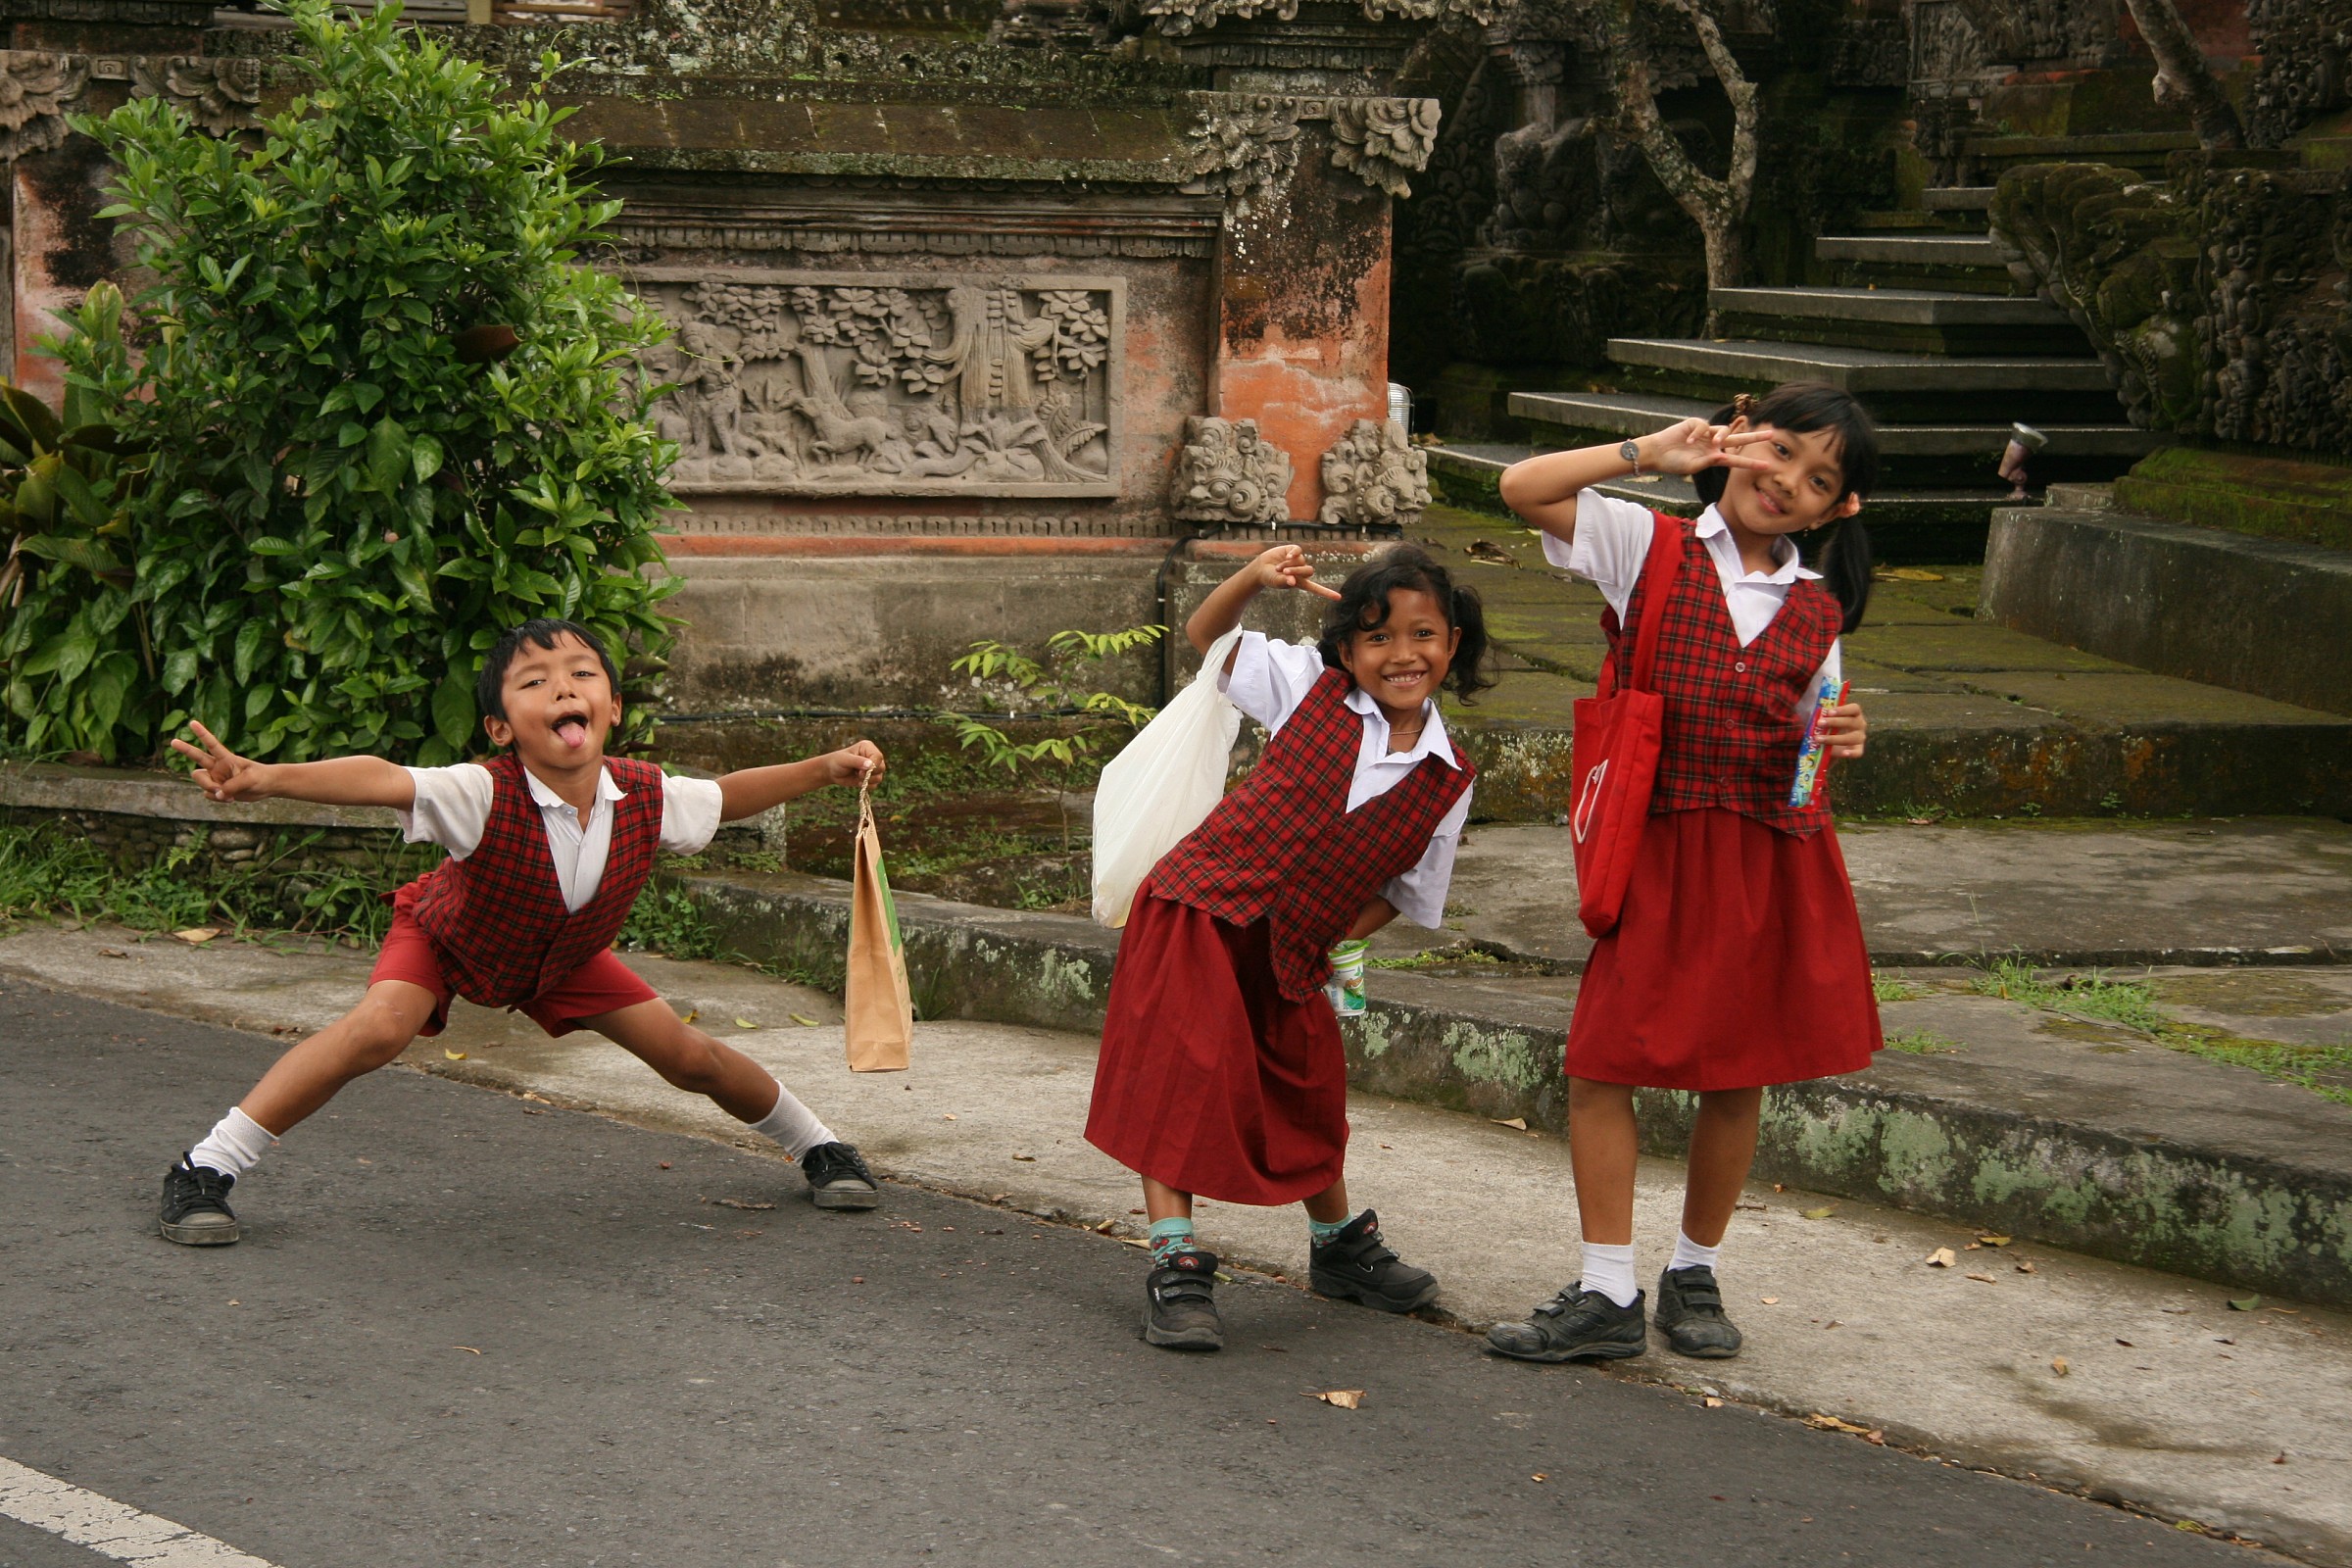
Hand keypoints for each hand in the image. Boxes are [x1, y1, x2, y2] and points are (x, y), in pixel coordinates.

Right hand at [169, 721, 271, 802]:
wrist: (266, 787)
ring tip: (227, 795)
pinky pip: (209, 795)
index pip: (212, 744)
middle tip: (173, 741)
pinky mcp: (217, 789)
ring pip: (201, 781)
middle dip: (185, 749)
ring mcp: (216, 778)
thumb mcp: (249, 780)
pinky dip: (218, 799)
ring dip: (210, 789)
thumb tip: (218, 794)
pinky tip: (230, 799)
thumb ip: (232, 786)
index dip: (202, 734)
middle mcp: (218, 766)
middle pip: (197, 757)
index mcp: (226, 758)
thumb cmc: (261, 777)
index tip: (192, 722)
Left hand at [827, 740, 885, 787]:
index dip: (873, 765)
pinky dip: (867, 786)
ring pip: (879, 777)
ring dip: (869, 780)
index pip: (878, 756)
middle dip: (870, 774)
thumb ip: (858, 761)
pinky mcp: (870, 778)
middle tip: (858, 774)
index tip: (862, 771)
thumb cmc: (837, 761)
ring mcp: (872, 768)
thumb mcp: (845, 759)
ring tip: (857, 777)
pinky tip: (858, 782)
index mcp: (868, 748)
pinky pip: (875, 784)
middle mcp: (872, 757)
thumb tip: (871, 765)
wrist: (831, 771)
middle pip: (882, 767)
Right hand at [1251, 544, 1342, 601]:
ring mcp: (1298, 560)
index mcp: (1300, 582)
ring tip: (1277, 568)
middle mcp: (1301, 571)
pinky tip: (1287, 556)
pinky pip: (1298, 550)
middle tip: (1284, 572)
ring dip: (1289, 565)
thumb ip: (1284, 581)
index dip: (1327, 592)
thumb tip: (1293, 582)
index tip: (1339, 598)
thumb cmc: (1269, 578)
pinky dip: (1293, 553)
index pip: (1316, 588)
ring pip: (1301, 561)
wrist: (1260, 568)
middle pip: (1309, 571)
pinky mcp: (1292, 550)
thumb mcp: (1276, 582)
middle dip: (1297, 571)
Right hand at [1636, 418, 1776, 478]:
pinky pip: (1703, 426)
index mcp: (1713, 457)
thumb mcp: (1692, 467)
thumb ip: (1708, 462)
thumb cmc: (1673, 463)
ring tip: (1714, 442)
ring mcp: (1705, 433)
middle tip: (1771, 435)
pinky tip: (1688, 441)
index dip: (1750, 463)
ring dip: (1722, 436)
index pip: (1735, 460)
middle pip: (1737, 439)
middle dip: (1754, 438)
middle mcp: (1712, 444)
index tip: (1767, 466)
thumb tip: (1723, 456)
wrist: (1656, 453)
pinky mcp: (1696, 423)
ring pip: (1723, 430)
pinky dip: (1697, 434)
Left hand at [1815, 702, 1866, 760]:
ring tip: (1818, 739)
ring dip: (1834, 738)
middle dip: (1834, 722)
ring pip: (1851, 738)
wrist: (1832, 744)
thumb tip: (1811, 713)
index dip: (1843, 710)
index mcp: (1854, 713)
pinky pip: (1858, 752)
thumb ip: (1822, 715)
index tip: (1829, 712)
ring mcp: (1860, 737)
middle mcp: (1860, 724)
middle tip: (1819, 723)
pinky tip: (1843, 753)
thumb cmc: (1829, 726)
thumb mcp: (1826, 719)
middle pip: (1851, 722)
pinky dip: (1852, 753)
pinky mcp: (1858, 749)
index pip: (1854, 708)